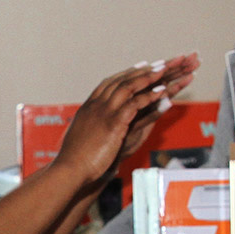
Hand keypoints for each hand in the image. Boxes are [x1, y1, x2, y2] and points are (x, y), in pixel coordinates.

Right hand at [52, 54, 201, 182]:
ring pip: (128, 87)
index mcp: (88, 108)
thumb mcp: (81, 138)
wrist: (70, 169)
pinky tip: (162, 93)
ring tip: (164, 71)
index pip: (108, 84)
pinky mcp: (114, 123)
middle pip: (120, 81)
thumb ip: (88, 128)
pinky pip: (135, 104)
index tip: (139, 67)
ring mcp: (104, 112)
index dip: (125, 74)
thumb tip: (88, 129)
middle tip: (157, 64)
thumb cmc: (74, 159)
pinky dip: (149, 96)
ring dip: (147, 78)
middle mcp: (96, 106)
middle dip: (140, 71)